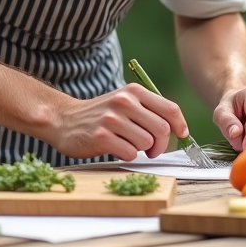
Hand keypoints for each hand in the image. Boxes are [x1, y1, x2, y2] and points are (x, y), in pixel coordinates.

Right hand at [46, 84, 187, 161]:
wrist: (64, 120)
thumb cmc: (101, 115)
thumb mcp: (125, 102)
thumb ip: (149, 110)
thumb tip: (178, 129)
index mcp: (133, 91)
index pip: (170, 109)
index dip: (180, 126)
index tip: (181, 135)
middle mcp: (124, 102)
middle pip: (162, 129)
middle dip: (161, 145)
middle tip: (152, 149)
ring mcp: (112, 119)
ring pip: (147, 143)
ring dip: (142, 150)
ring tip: (129, 144)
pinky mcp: (101, 137)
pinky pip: (131, 153)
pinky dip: (128, 155)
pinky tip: (117, 148)